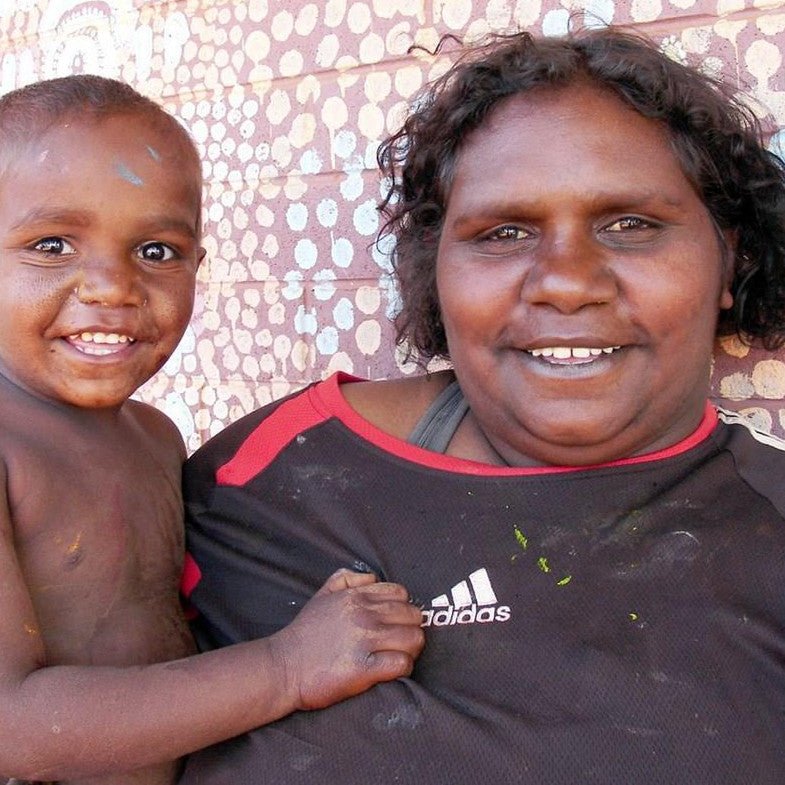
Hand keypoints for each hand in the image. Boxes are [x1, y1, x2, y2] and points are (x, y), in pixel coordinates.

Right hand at [271, 569, 424, 710]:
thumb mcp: (322, 594)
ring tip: (398, 656)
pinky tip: (391, 670)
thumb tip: (372, 578)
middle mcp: (364, 615)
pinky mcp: (364, 669)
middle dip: (410, 629)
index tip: (396, 622)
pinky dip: (402, 668)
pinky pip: (402, 664)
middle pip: (413, 616)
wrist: (283, 667)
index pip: (401, 594)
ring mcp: (365, 641)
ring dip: (410, 650)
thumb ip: (346, 578)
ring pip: (413, 639)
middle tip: (399, 642)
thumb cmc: (304, 634)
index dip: (403, 608)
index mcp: (356, 596)